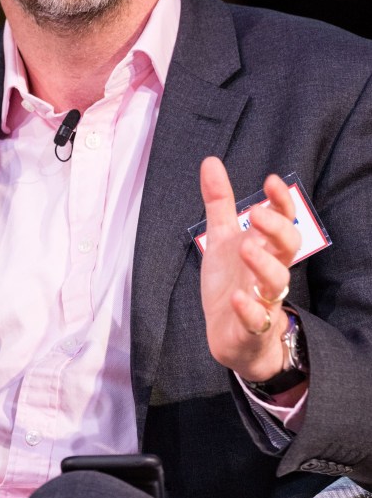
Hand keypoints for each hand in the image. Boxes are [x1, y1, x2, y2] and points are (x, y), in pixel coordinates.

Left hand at [199, 157, 300, 381]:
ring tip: (245, 249)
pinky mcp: (251, 327)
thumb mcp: (221, 239)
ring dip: (263, 265)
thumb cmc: (233, 282)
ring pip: (277, 282)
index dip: (281, 202)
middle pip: (288, 247)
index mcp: (264, 247)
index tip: (271, 181)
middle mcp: (268, 271)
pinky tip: (238, 298)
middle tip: (255, 213)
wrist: (230, 335)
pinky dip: (250, 310)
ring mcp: (263, 300)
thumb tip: (210, 161)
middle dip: (276, 229)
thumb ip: (219, 203)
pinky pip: (257, 319)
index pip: (283, 220)